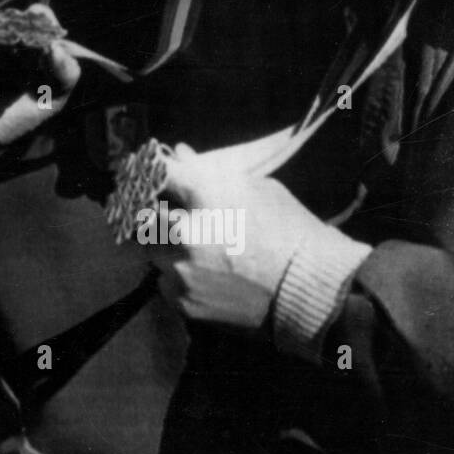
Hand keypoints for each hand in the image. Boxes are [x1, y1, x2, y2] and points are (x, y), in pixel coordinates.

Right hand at [0, 5, 80, 181]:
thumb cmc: (0, 126)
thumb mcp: (45, 102)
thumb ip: (65, 76)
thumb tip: (59, 46)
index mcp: (12, 47)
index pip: (30, 20)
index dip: (43, 22)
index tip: (53, 36)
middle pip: (8, 16)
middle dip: (24, 27)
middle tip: (36, 40)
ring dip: (1, 31)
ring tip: (13, 47)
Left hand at [152, 145, 328, 325]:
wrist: (309, 291)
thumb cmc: (288, 231)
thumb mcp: (256, 189)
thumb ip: (209, 171)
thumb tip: (180, 153)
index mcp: (203, 196)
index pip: (157, 173)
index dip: (152, 170)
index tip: (152, 172)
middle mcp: (183, 232)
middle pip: (144, 214)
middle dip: (155, 212)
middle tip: (172, 214)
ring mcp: (180, 270)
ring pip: (152, 249)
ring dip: (165, 245)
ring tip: (195, 248)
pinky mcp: (184, 301)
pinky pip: (164, 281)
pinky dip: (176, 275)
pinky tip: (202, 274)